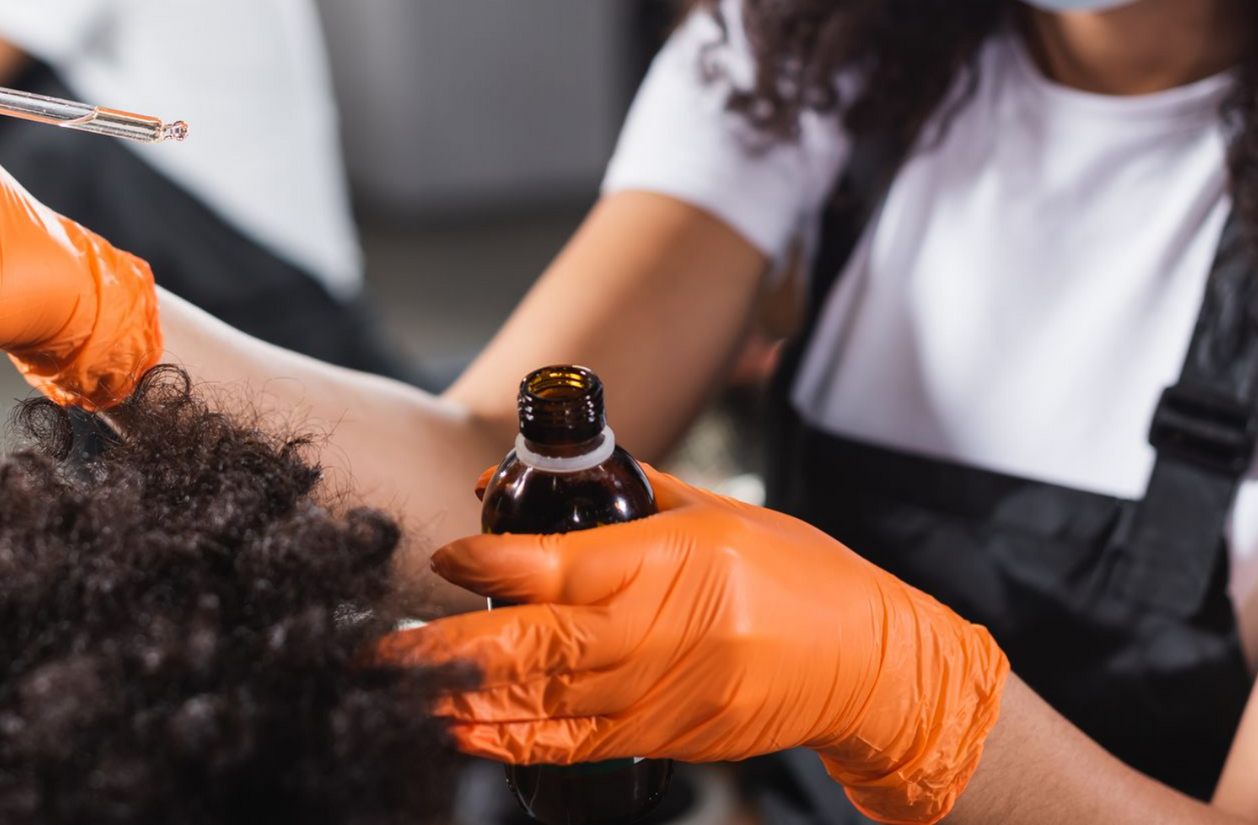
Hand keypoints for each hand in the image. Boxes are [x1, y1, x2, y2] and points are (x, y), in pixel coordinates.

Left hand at [393, 465, 1009, 824]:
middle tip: (387, 648)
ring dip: (467, 700)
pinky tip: (464, 733)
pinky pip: (574, 744)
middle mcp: (660, 631)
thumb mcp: (714, 510)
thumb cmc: (797, 574)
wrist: (871, 661)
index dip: (493, 565)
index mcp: (673, 560)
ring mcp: (660, 693)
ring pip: (544, 702)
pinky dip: (513, 742)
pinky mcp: (662, 737)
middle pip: (535, 644)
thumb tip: (531, 475)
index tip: (444, 558)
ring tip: (404, 692)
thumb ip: (621, 493)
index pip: (562, 567)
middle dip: (453, 648)